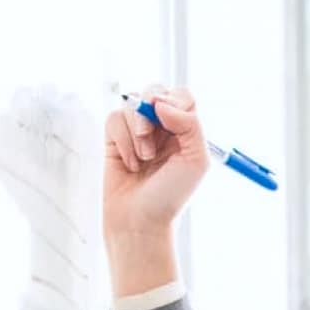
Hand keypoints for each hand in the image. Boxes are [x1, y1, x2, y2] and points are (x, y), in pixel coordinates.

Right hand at [102, 85, 208, 268]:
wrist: (140, 218)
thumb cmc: (171, 195)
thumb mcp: (195, 161)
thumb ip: (189, 125)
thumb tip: (161, 103)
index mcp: (187, 132)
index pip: (183, 96)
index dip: (174, 100)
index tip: (168, 118)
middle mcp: (164, 129)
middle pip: (155, 91)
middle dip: (150, 108)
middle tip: (149, 133)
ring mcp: (138, 131)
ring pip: (131, 104)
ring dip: (137, 131)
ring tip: (144, 159)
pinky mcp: (115, 137)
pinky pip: (113, 118)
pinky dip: (122, 140)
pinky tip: (130, 163)